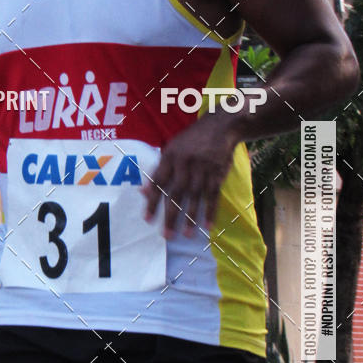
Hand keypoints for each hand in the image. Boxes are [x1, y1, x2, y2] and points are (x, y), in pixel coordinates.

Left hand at [142, 112, 241, 236]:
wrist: (220, 127)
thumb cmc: (191, 141)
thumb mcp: (171, 149)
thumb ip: (158, 170)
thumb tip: (142, 192)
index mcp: (170, 156)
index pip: (158, 182)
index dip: (152, 201)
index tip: (148, 220)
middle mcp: (185, 163)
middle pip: (176, 193)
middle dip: (171, 215)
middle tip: (166, 235)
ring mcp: (203, 168)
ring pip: (195, 196)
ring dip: (190, 217)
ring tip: (186, 235)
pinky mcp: (217, 173)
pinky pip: (213, 195)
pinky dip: (210, 211)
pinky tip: (207, 225)